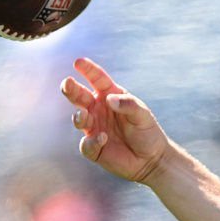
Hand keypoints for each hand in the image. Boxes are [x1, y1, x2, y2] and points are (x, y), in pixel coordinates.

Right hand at [60, 57, 167, 183]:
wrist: (151, 159)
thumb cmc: (147, 132)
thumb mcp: (143, 115)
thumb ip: (128, 104)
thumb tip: (109, 99)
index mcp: (110, 96)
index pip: (97, 79)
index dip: (87, 70)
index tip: (78, 61)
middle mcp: (98, 110)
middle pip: (79, 96)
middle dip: (71, 89)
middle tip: (67, 83)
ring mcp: (94, 128)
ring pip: (79, 119)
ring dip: (79, 116)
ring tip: (84, 116)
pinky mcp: (94, 148)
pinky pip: (86, 144)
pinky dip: (92, 142)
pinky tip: (103, 139)